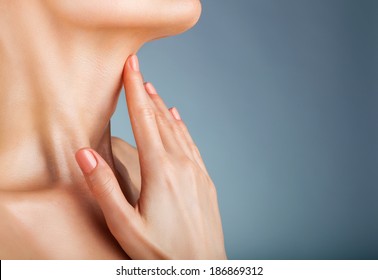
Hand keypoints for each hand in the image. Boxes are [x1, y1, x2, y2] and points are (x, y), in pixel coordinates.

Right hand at [75, 55, 226, 258]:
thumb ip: (104, 187)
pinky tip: (178, 120)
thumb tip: (85, 153)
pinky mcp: (205, 180)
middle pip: (160, 120)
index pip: (144, 120)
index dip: (134, 91)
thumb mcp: (124, 224)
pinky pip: (192, 144)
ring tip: (153, 91)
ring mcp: (197, 171)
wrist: (203, 268)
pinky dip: (182, 127)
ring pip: (177, 130)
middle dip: (146, 94)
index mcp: (160, 170)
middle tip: (137, 71)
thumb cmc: (161, 252)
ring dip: (163, 108)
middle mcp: (181, 164)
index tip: (130, 66)